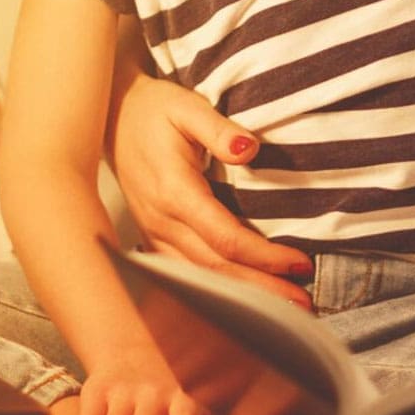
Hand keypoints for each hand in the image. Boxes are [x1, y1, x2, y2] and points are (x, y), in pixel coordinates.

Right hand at [108, 69, 311, 310]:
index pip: (226, 238)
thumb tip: (249, 149)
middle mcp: (161, 221)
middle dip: (262, 288)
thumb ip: (218, 129)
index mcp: (174, 192)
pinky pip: (185, 273)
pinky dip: (216, 289)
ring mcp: (154, 233)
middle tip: (302, 303)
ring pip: (200, 277)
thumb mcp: (186, 106)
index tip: (299, 264)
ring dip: (242, 296)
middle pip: (216, 268)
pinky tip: (242, 299)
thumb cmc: (152, 111)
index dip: (264, 257)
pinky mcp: (153, 237)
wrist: (112, 116)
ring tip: (281, 308)